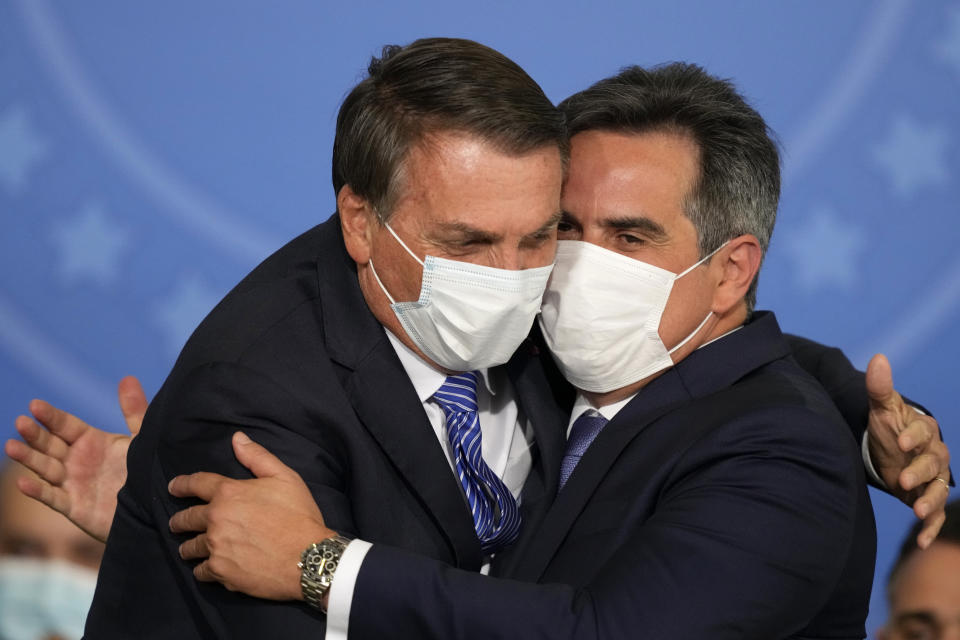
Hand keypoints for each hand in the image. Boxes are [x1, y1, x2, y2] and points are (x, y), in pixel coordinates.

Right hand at [4, 376, 146, 541]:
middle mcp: (77, 461)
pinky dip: (38, 491)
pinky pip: (53, 498)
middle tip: (21, 422)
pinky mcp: (75, 507)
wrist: (154, 507)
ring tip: (12, 446)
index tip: (35, 404)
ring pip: (46, 468)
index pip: (65, 425)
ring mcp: (73, 484)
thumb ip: (134, 411)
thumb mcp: (141, 439)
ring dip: (29, 458)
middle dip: (35, 434)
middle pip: (50, 444)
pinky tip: (23, 482)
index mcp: (91, 441)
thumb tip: (128, 378)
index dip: (51, 416)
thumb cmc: (145, 471)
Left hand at [168, 431, 333, 600]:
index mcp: (229, 493)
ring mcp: (216, 547)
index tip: (173, 487)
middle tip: (176, 524)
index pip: (196, 483)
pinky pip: (201, 571)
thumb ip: (257, 456)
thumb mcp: (284, 477)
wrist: (307, 556)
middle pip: (186, 518)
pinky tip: (207, 569)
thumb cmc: (298, 515)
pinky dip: (203, 569)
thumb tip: (237, 438)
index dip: (182, 484)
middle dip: (179, 520)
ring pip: (190, 548)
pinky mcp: (220, 572)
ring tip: (189, 549)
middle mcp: (216, 519)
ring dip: (189, 547)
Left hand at [866, 354, 950, 547]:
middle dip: (920, 471)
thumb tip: (878, 358)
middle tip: (902, 479)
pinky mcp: (927, 499)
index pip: (923, 431)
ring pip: (939, 490)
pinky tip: (922, 542)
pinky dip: (931, 528)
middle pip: (933, 463)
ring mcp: (934, 478)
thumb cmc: (887, 427)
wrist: (890, 451)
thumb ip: (879, 388)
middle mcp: (935, 454)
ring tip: (916, 512)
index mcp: (924, 429)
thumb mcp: (881, 409)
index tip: (899, 440)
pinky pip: (934, 515)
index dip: (913, 436)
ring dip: (930, 502)